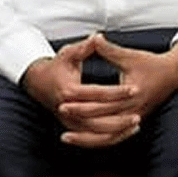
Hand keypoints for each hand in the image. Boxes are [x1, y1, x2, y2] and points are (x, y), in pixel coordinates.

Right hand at [21, 36, 140, 147]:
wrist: (38, 82)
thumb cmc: (56, 66)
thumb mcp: (68, 53)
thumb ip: (85, 47)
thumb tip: (98, 36)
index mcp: (69, 91)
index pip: (97, 94)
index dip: (117, 92)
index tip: (135, 89)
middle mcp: (68, 110)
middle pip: (98, 120)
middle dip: (119, 118)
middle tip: (139, 113)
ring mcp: (68, 122)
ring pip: (96, 134)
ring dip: (117, 132)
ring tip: (136, 124)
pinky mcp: (72, 128)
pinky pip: (93, 139)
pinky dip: (109, 139)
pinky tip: (125, 132)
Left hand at [51, 36, 177, 147]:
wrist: (173, 74)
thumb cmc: (151, 64)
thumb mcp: (129, 56)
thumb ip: (109, 49)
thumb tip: (94, 37)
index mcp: (132, 93)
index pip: (101, 102)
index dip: (81, 103)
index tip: (63, 100)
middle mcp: (134, 109)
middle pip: (102, 121)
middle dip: (79, 118)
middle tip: (60, 113)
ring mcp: (135, 118)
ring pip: (108, 136)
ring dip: (86, 139)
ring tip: (66, 137)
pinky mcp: (134, 122)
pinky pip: (114, 138)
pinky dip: (99, 142)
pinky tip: (84, 141)